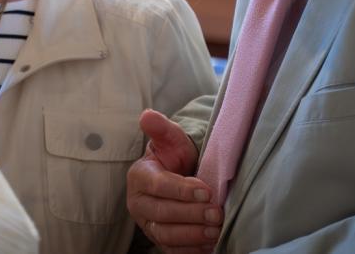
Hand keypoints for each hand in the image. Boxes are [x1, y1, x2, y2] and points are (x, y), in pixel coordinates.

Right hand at [127, 109, 220, 253]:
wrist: (178, 175)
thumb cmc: (175, 156)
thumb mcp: (171, 139)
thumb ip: (161, 128)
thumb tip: (147, 115)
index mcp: (139, 176)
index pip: (158, 185)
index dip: (181, 189)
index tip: (206, 190)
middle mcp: (138, 202)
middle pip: (162, 213)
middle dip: (191, 214)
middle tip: (216, 213)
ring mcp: (147, 223)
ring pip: (166, 234)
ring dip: (192, 235)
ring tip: (215, 230)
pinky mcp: (158, 239)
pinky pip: (172, 251)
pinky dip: (190, 250)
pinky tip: (209, 244)